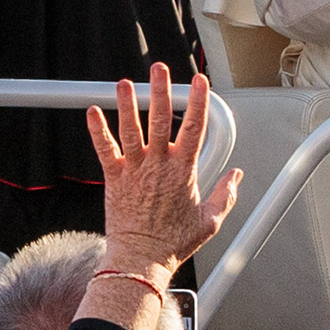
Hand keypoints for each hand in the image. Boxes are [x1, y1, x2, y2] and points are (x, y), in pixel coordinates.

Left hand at [87, 66, 243, 275]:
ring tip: (125, 82)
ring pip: (130, 129)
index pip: (194, 128)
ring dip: (126, 104)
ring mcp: (134, 171)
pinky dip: (97, 130)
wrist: (140, 260)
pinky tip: (92, 112)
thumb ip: (227, 195)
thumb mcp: (210, 220)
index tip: (200, 82)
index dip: (198, 102)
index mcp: (183, 171)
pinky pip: (104, 150)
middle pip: (160, 120)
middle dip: (161, 91)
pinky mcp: (114, 179)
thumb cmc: (173, 244)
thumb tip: (237, 176)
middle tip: (160, 68)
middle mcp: (158, 165)